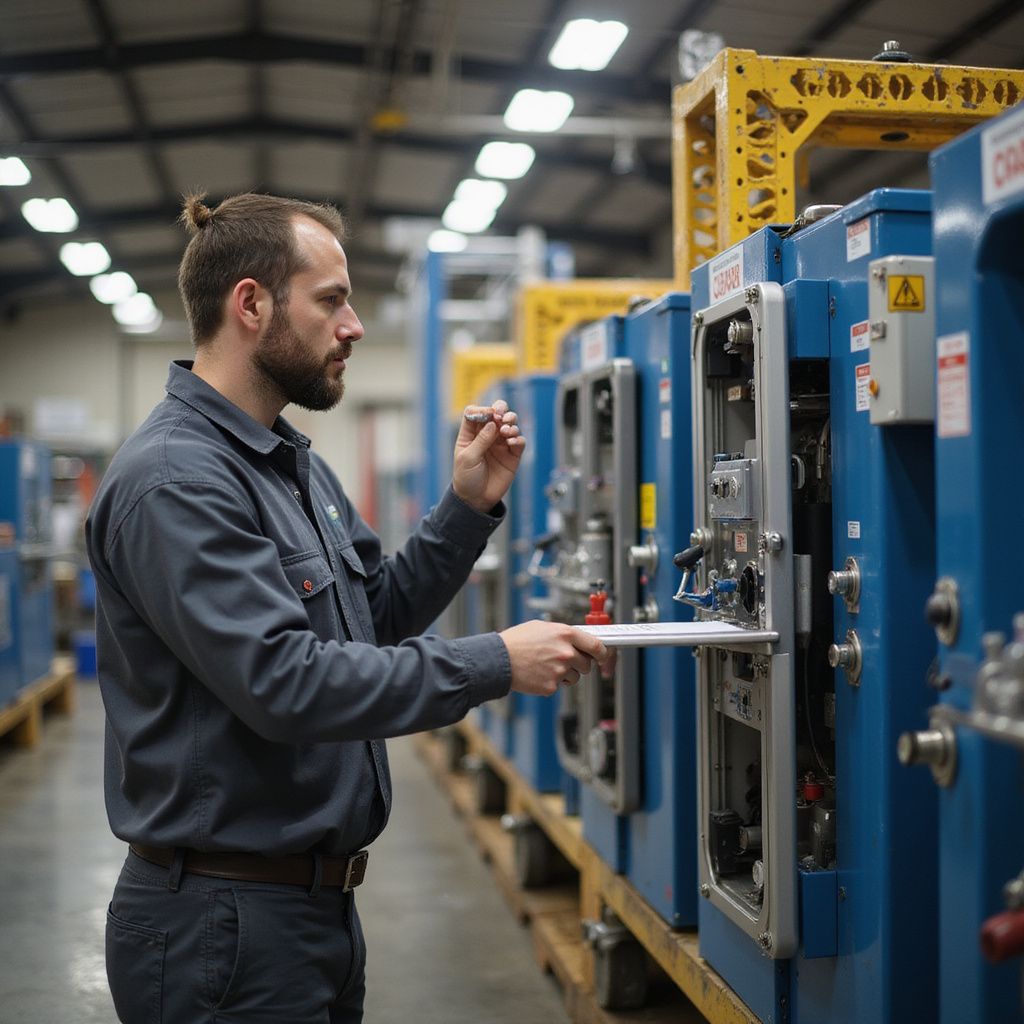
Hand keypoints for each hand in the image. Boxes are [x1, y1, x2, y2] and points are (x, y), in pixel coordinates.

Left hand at [452, 399, 524, 512]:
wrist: (477, 499)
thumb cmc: (467, 478)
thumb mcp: (468, 459)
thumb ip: (480, 440)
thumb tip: (492, 423)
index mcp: (471, 434)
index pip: (476, 413)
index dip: (482, 410)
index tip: (488, 415)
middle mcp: (487, 435)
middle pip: (496, 413)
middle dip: (500, 409)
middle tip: (501, 415)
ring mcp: (500, 444)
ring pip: (510, 424)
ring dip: (511, 422)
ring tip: (507, 431)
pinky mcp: (512, 455)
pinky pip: (519, 441)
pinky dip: (518, 439)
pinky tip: (512, 443)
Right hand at [498, 620, 613, 696]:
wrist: (499, 660)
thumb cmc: (517, 641)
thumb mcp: (543, 627)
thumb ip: (564, 633)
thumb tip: (579, 639)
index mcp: (565, 634)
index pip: (596, 645)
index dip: (603, 653)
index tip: (603, 656)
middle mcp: (566, 652)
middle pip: (587, 664)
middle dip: (579, 664)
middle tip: (564, 661)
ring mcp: (559, 671)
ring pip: (574, 677)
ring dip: (565, 674)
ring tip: (546, 666)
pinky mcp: (551, 686)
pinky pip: (559, 686)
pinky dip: (551, 682)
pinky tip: (539, 673)